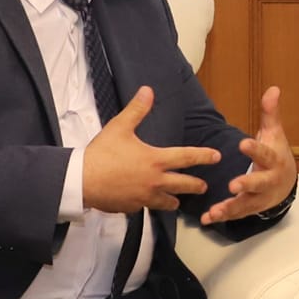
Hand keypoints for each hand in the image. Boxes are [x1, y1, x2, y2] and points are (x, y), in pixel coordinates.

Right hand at [81, 88, 221, 213]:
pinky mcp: (131, 208)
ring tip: (177, 201)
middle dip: (196, 186)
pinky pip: (144, 208)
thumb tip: (148, 90)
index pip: (187, 157)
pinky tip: (146, 202)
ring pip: (167, 202)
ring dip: (174, 200)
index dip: (204, 156)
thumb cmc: (101, 154)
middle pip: (184, 185)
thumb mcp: (120, 127)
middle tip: (204, 187)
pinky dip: (147, 205)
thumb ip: (137, 109)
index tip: (217, 157)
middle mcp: (154, 181)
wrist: (81, 181)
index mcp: (155, 160)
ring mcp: (144, 198)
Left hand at [200, 86, 298, 225]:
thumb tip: (273, 89)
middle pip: (259, 184)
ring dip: (230, 207)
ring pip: (246, 204)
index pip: (266, 154)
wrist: (286, 184)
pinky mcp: (250, 208)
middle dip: (247, 185)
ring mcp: (259, 197)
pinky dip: (222, 216)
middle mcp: (268, 181)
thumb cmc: (276, 154)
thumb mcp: (274, 134)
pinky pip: (236, 214)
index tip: (243, 144)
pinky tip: (207, 218)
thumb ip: (270, 114)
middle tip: (233, 184)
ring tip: (215, 210)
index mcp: (274, 160)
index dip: (255, 150)